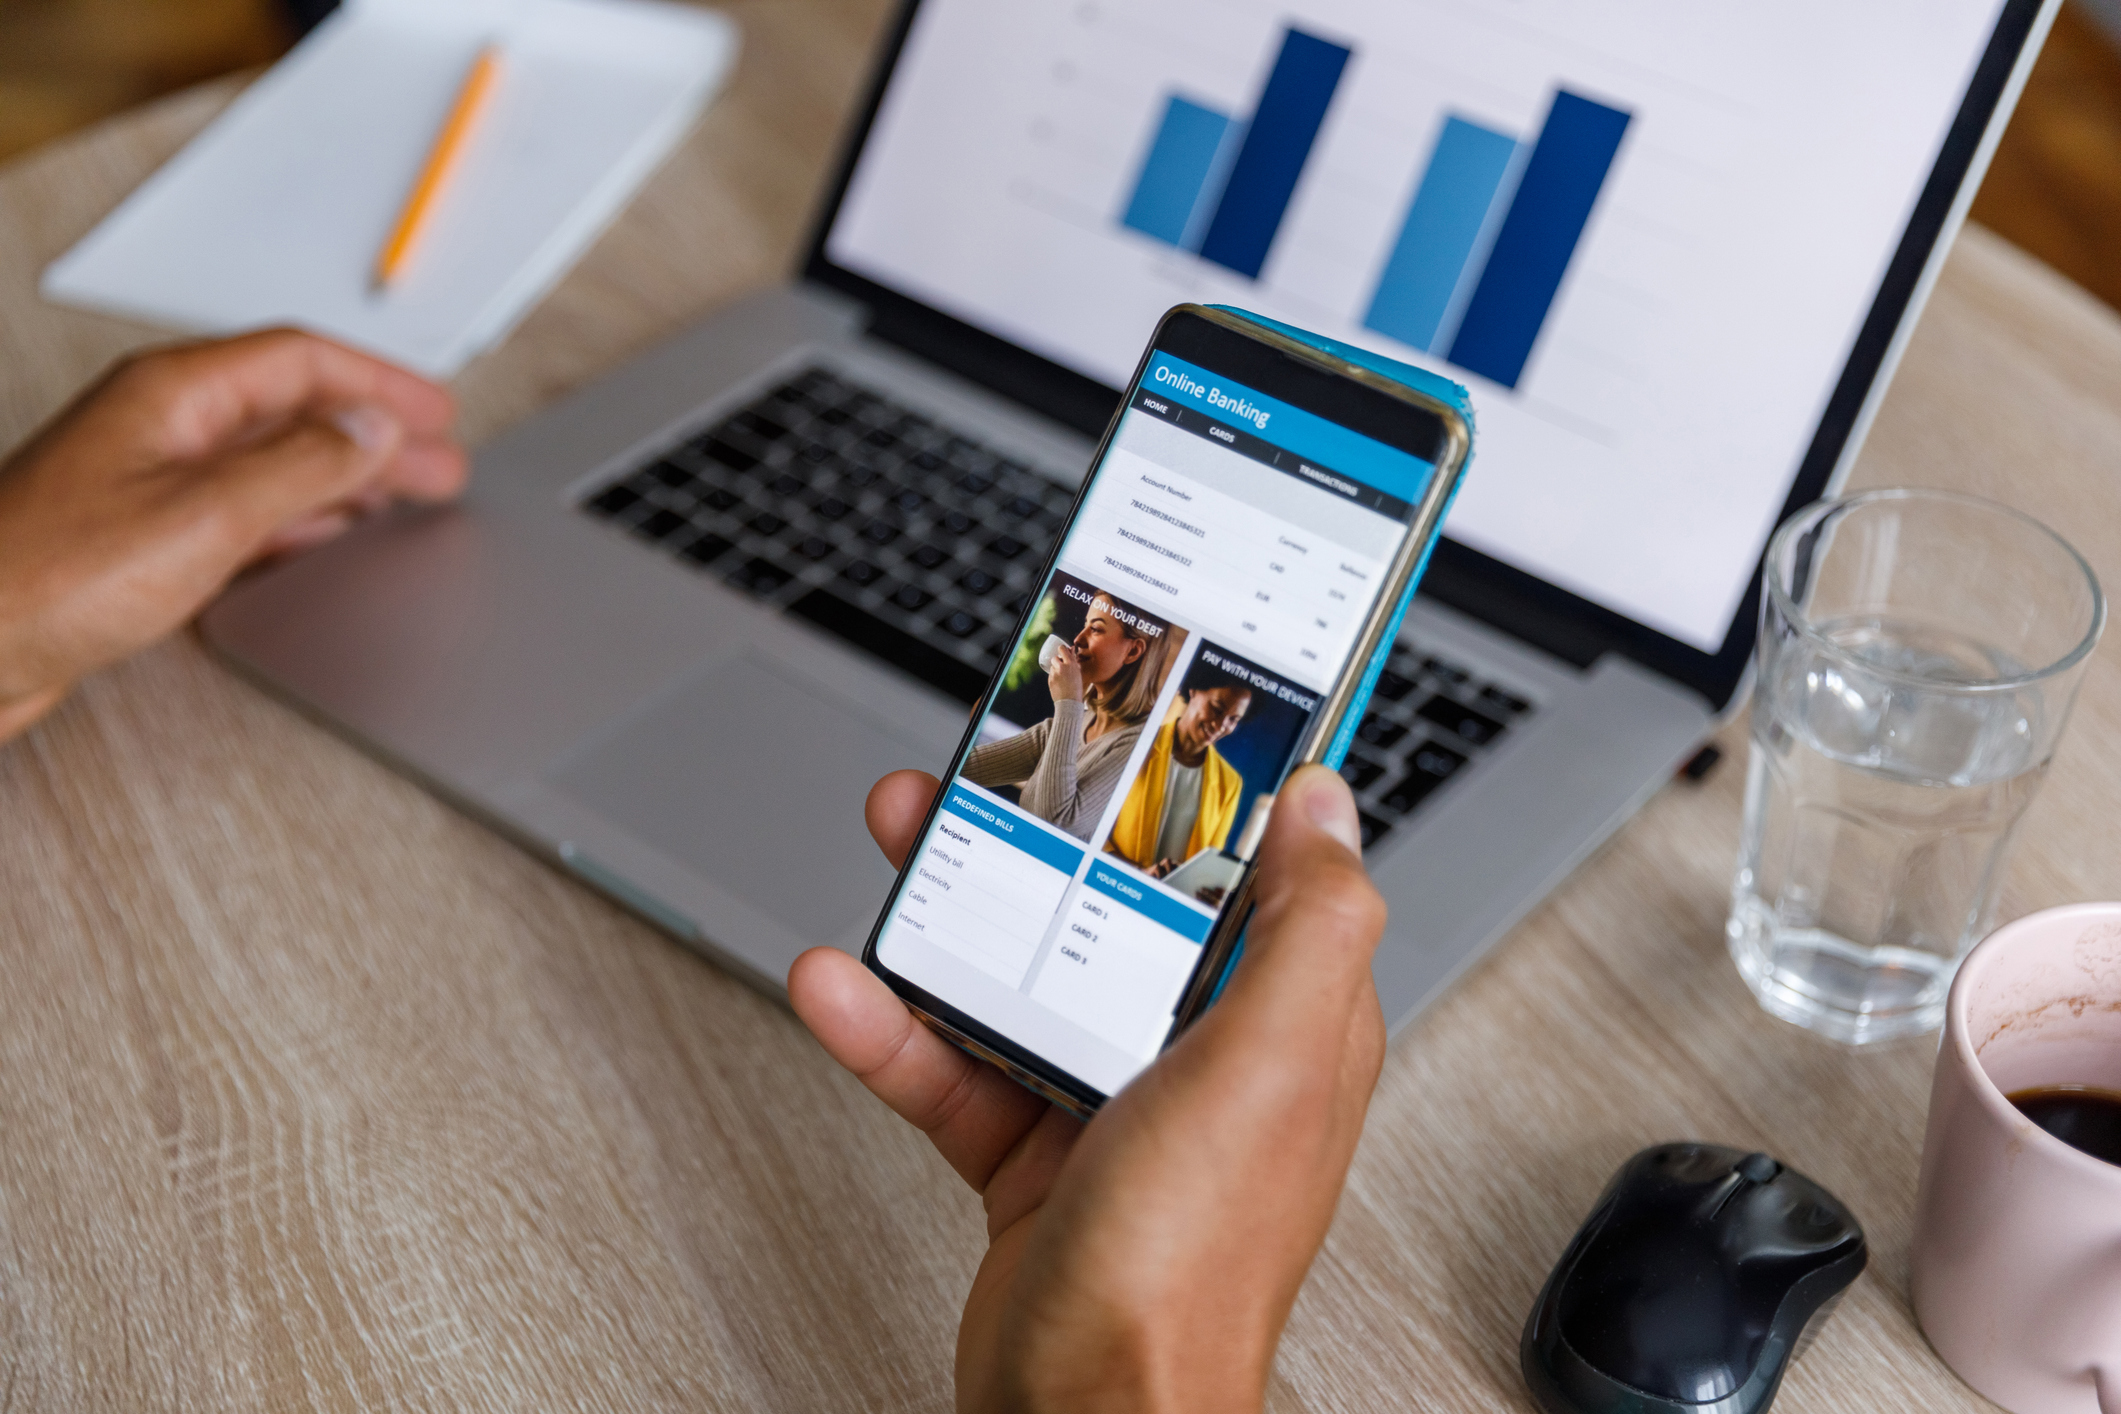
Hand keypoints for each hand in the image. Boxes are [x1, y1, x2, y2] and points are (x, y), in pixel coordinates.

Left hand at [0, 329, 464, 740]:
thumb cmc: (44, 576)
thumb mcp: (205, 513)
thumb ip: (302, 466)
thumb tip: (371, 433)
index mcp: (174, 394)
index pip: (300, 360)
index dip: (379, 382)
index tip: (436, 411)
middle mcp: (162, 427)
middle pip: (293, 408)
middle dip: (374, 432)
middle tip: (437, 460)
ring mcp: (150, 480)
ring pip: (273, 459)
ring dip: (345, 476)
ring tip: (402, 497)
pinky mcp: (142, 537)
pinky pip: (245, 509)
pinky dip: (301, 517)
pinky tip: (324, 536)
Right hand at [790, 764, 1386, 1412]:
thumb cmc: (1188, 1269)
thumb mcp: (1266, 1070)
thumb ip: (1309, 930)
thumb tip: (1330, 805)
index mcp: (1279, 1024)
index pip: (1252, 875)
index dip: (1203, 794)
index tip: (1150, 720)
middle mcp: (1201, 1058)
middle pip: (1117, 908)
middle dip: (1045, 835)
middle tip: (982, 772)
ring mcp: (1110, 1105)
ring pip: (1025, 972)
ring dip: (954, 910)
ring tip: (898, 840)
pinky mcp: (1028, 1155)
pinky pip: (955, 1065)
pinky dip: (895, 1028)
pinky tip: (846, 986)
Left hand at [1045, 642, 1083, 702]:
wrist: (1070, 702)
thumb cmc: (1077, 688)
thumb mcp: (1078, 672)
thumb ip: (1073, 660)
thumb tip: (1071, 649)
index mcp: (1071, 664)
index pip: (1062, 649)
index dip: (1062, 650)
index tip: (1062, 652)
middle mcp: (1061, 667)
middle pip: (1055, 658)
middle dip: (1058, 661)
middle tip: (1062, 668)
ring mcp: (1054, 673)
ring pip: (1052, 667)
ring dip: (1055, 670)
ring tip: (1062, 678)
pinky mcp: (1050, 680)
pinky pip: (1050, 674)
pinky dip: (1054, 677)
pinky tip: (1059, 683)